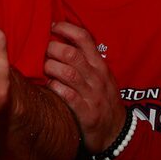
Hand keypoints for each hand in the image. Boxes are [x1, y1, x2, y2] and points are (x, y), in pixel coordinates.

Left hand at [44, 21, 125, 152]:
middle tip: (43, 52)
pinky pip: (68, 96)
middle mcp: (97, 77)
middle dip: (52, 49)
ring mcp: (92, 95)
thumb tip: (59, 38)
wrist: (117, 132)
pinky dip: (56, 88)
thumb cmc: (102, 99)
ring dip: (51, 68)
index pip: (84, 38)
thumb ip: (84, 58)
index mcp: (99, 65)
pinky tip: (50, 86)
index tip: (52, 27)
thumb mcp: (99, 76)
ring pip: (68, 73)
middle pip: (71, 54)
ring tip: (45, 69)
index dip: (65, 28)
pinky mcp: (87, 113)